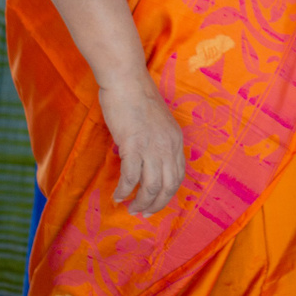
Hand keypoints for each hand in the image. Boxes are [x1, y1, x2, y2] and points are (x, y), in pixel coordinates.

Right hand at [98, 74, 185, 215]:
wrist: (127, 81)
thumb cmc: (139, 99)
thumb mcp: (158, 123)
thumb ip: (158, 142)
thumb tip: (149, 161)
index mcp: (176, 140)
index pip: (178, 176)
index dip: (168, 194)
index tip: (156, 204)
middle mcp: (168, 146)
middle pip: (168, 186)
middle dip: (156, 205)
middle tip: (142, 213)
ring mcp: (151, 146)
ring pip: (151, 186)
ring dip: (140, 203)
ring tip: (130, 209)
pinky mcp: (133, 145)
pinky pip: (130, 178)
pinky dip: (124, 191)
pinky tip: (117, 196)